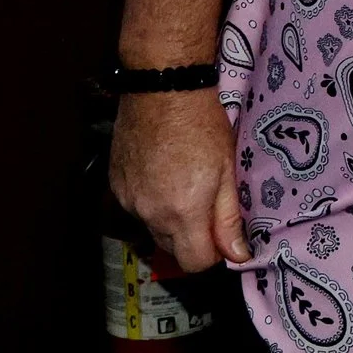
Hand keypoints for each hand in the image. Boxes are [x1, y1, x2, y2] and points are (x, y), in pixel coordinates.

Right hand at [109, 87, 248, 272]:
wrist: (163, 89)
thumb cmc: (202, 125)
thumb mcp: (227, 171)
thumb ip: (229, 219)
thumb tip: (237, 256)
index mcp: (182, 213)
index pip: (194, 263)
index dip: (212, 253)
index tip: (221, 234)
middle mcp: (149, 213)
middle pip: (172, 248)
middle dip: (191, 237)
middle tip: (206, 204)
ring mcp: (128, 199)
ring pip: (152, 228)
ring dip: (169, 219)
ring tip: (182, 183)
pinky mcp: (115, 184)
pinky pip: (135, 208)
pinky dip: (149, 201)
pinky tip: (162, 174)